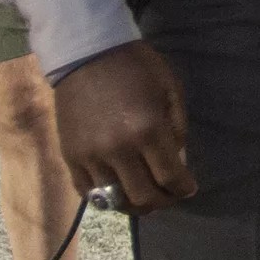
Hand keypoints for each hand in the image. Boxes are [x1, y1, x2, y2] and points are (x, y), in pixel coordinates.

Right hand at [53, 40, 196, 214]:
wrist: (88, 54)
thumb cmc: (137, 68)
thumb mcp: (170, 90)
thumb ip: (177, 128)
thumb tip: (177, 161)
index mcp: (148, 130)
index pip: (170, 177)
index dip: (183, 188)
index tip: (189, 188)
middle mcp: (118, 150)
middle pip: (144, 197)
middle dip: (163, 201)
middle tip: (170, 195)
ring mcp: (91, 157)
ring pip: (115, 201)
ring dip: (134, 205)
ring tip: (145, 197)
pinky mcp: (70, 158)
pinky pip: (88, 193)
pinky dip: (106, 199)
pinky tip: (119, 191)